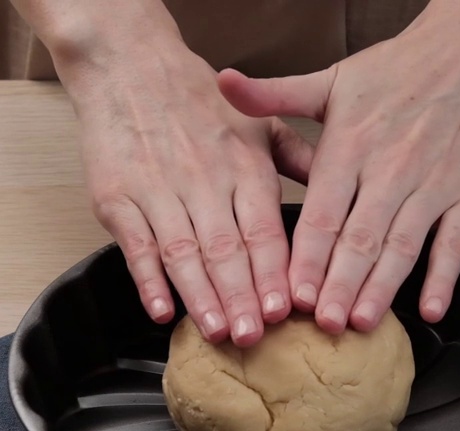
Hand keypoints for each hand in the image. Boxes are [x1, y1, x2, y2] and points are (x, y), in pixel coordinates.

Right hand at [65, 36, 313, 345]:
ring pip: (183, 252)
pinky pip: (136, 245)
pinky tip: (162, 309)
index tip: (285, 308)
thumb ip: (298, 162)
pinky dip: (147, 280)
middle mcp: (204, 180)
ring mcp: (159, 190)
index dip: (273, 271)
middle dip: (241, 296)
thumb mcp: (259, 122)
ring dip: (200, 295)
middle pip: (225, 248)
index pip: (263, 228)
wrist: (129, 65)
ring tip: (217, 331)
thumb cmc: (198, 100)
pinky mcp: (118, 198)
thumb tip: (341, 198)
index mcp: (243, 167)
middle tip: (253, 336)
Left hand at [217, 0, 459, 332]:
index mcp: (350, 146)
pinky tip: (430, 309)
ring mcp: (433, 184)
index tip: (292, 294)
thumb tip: (223, 82)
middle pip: (360, 237)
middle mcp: (390, 169)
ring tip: (361, 322)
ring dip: (382, 287)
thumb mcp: (331, 79)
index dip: (306, 256)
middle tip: (322, 323)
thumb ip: (275, 94)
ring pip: (403, 245)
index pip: (322, 212)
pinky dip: (445, 277)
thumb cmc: (398, 71)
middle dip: (339, 283)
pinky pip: (455, 242)